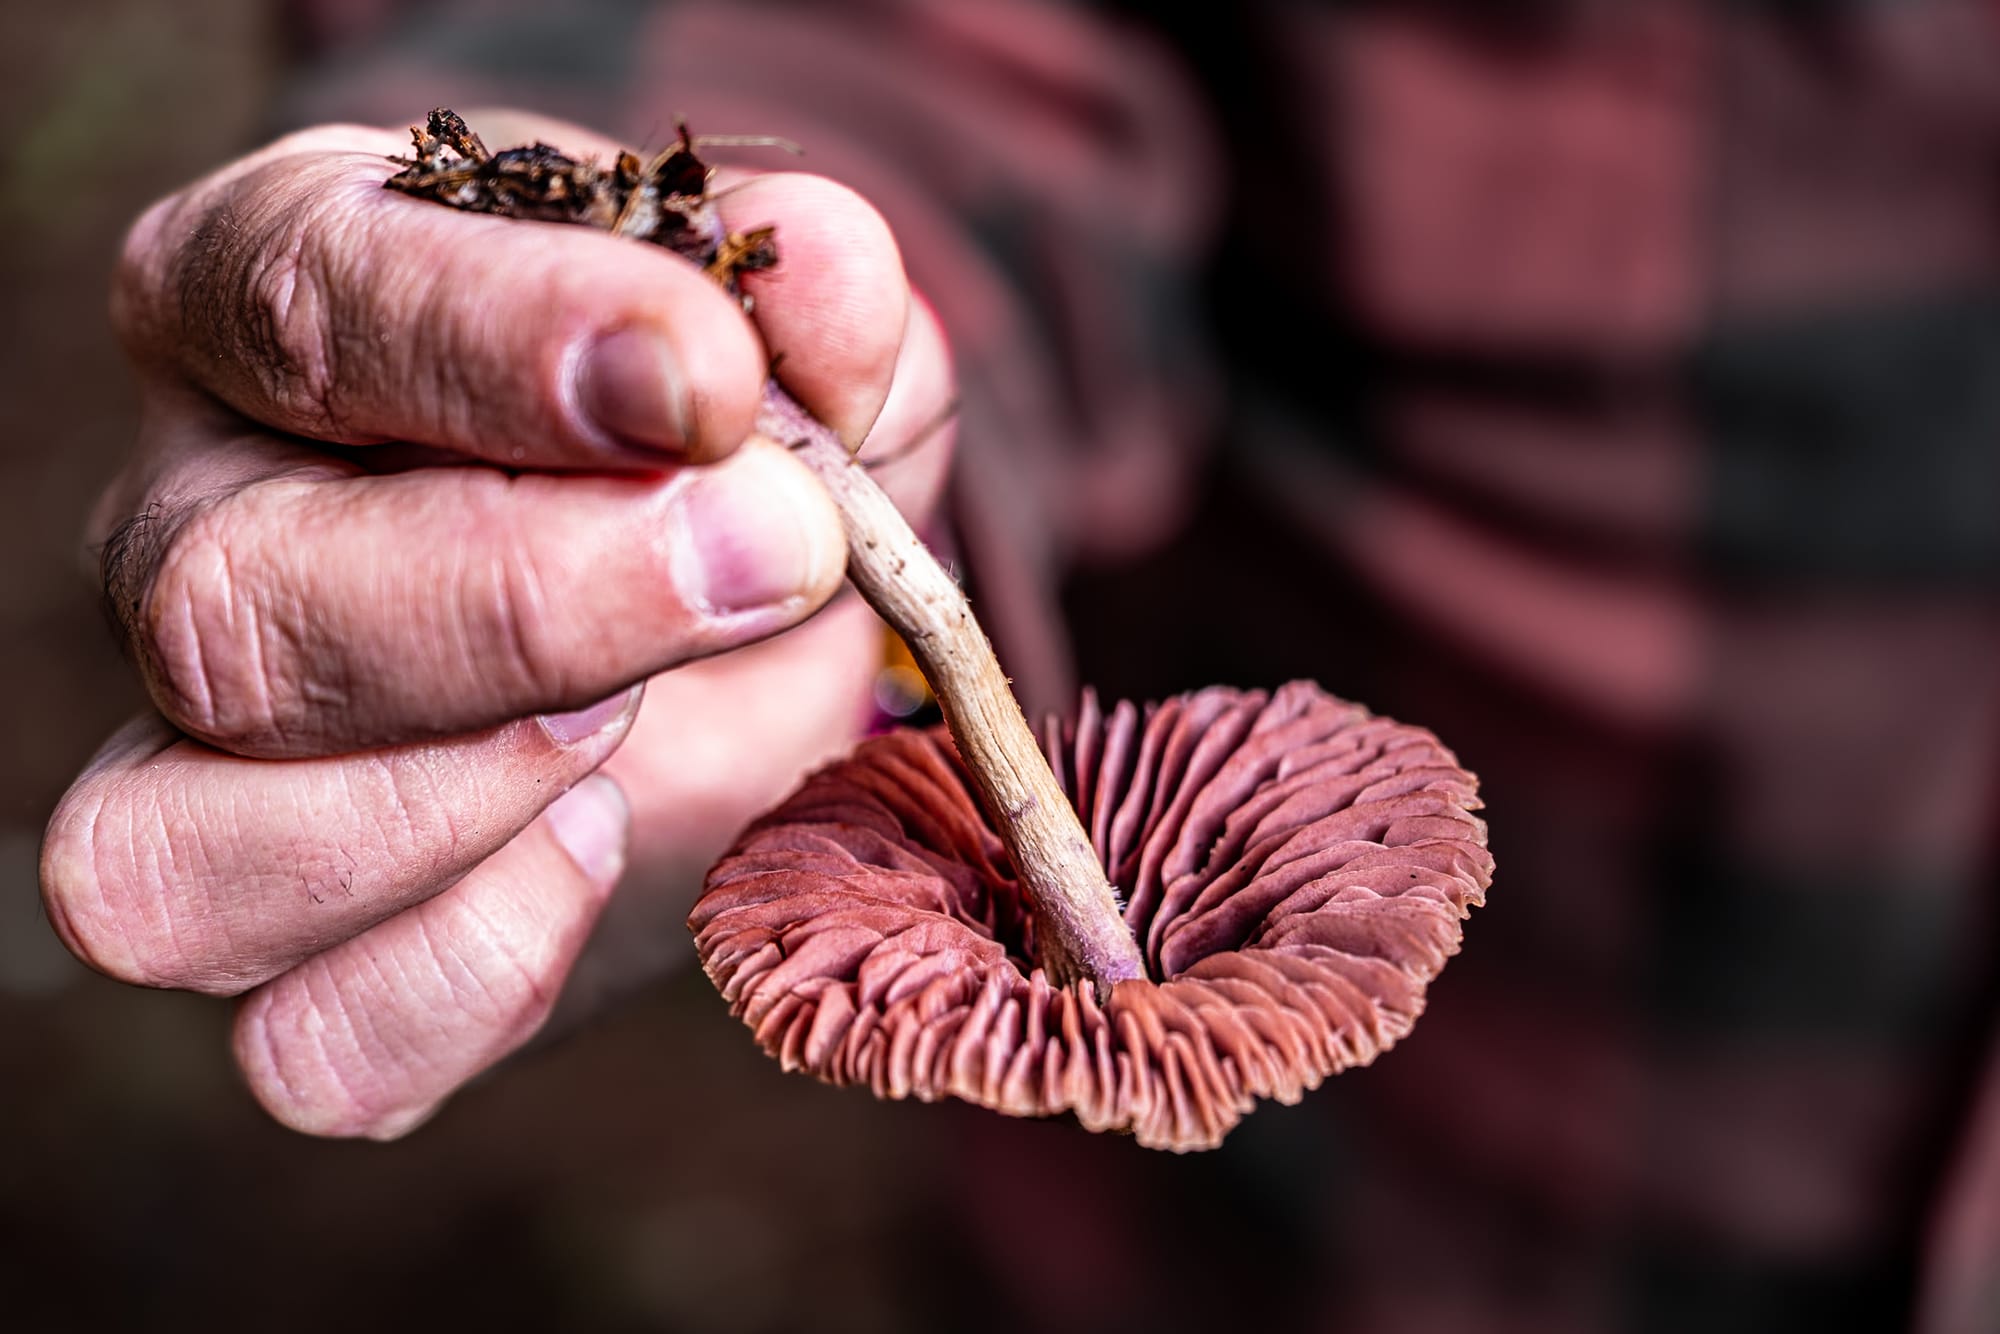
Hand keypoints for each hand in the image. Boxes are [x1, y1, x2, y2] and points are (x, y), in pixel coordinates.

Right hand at [38, 112, 953, 1137]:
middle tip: (767, 560)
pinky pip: (314, 1045)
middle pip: (224, 617)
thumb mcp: (779, 332)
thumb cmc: (714, 429)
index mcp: (269, 301)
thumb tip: (833, 279)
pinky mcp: (301, 945)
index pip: (305, 303)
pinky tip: (603, 839)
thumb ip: (807, 300)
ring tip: (635, 720)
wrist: (713, 576)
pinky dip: (479, 975)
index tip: (713, 382)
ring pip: (174, 868)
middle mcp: (187, 533)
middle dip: (526, 610)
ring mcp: (201, 763)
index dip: (510, 344)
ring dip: (462, 812)